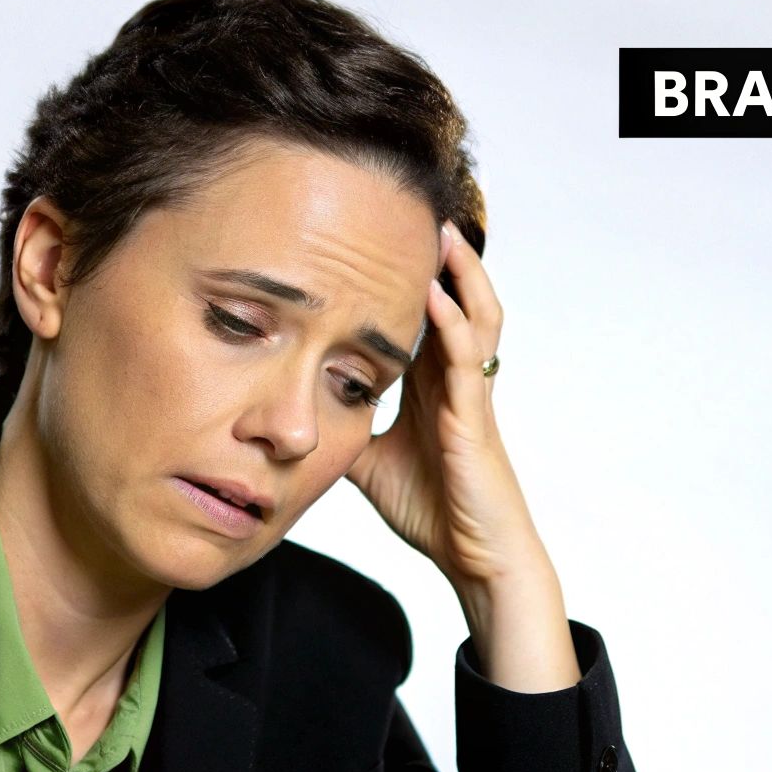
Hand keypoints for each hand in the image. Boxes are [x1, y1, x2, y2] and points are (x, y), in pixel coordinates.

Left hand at [344, 221, 579, 690]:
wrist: (477, 559)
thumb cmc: (435, 512)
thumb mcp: (370, 462)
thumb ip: (343, 429)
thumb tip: (294, 414)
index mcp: (436, 389)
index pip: (424, 319)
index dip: (410, 279)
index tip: (383, 239)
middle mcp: (457, 383)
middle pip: (458, 302)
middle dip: (442, 260)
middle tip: (418, 212)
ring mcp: (470, 397)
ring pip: (475, 320)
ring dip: (459, 275)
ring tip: (442, 234)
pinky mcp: (476, 420)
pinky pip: (466, 362)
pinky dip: (453, 326)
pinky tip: (436, 297)